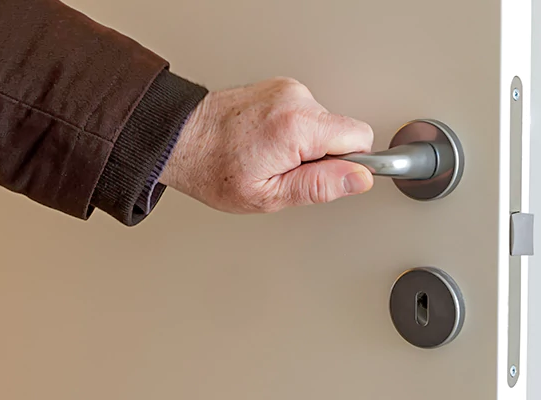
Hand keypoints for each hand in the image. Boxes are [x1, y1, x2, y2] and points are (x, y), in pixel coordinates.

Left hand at [159, 77, 374, 213]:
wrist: (180, 138)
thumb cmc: (215, 169)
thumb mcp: (270, 194)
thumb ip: (320, 186)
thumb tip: (359, 179)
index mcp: (297, 125)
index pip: (360, 137)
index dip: (351, 164)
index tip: (329, 177)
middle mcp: (295, 99)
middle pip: (342, 131)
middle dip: (323, 156)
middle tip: (287, 170)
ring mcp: (287, 89)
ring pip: (323, 125)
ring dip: (306, 144)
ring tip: (272, 156)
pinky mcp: (280, 87)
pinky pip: (306, 115)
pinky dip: (294, 131)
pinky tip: (268, 142)